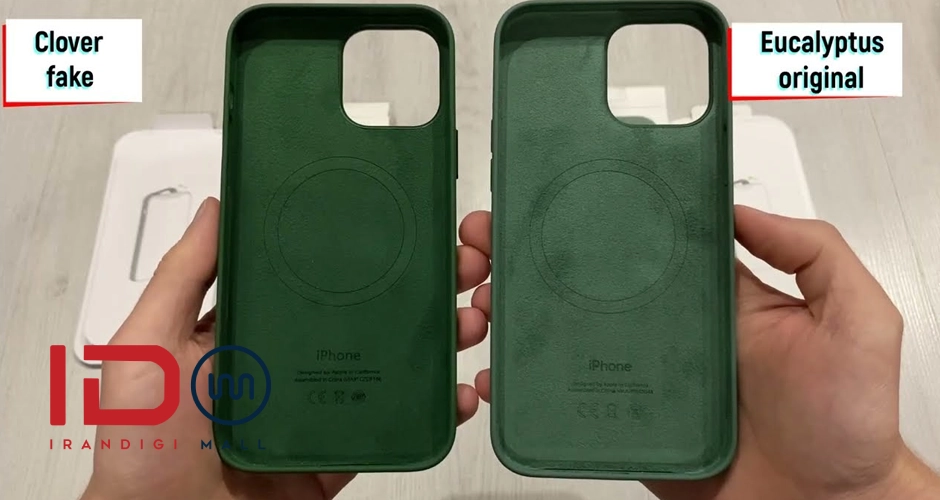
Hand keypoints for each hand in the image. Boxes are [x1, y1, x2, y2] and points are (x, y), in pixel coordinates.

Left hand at [81, 197, 490, 499]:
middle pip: (368, 315)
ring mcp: (319, 408)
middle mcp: (291, 363)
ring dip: (440, 339)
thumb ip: (183, 277)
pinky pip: (392, 427)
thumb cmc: (140, 445)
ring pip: (392, 366)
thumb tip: (215, 207)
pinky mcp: (338, 452)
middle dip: (422, 287)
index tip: (401, 220)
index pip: (315, 276)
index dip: (362, 249)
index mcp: (250, 330)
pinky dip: (434, 409)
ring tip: (471, 316)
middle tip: (460, 262)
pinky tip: (458, 391)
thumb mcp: (149, 343)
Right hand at [463, 206, 939, 499]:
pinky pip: (564, 402)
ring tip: (480, 301)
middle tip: (485, 245)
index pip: (636, 239)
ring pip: (560, 337)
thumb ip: (811, 251)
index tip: (543, 192)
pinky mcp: (623, 422)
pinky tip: (497, 375)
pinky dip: (521, 388)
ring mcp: (638, 376)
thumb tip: (741, 205)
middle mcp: (664, 329)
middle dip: (523, 257)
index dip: (586, 213)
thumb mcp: (855, 318)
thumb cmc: (845, 422)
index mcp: (706, 294)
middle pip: (580, 282)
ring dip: (509, 314)